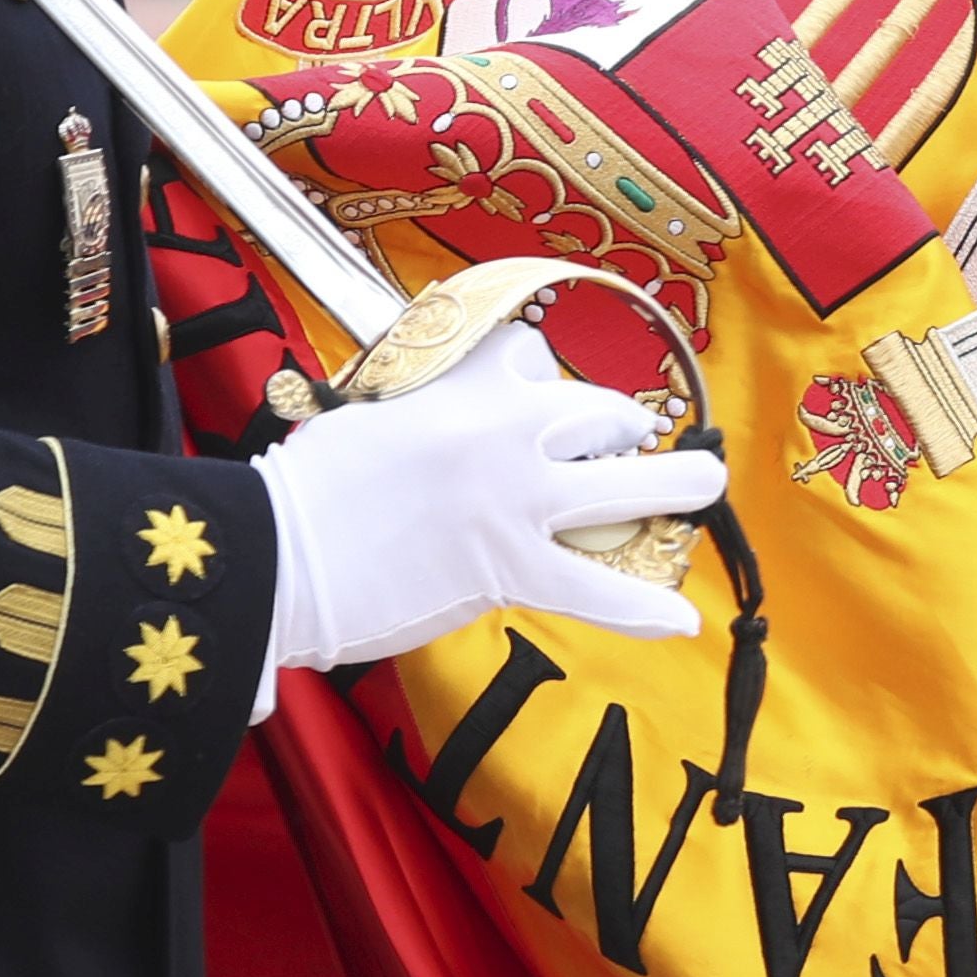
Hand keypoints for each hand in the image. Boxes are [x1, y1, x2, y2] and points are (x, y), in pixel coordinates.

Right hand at [256, 324, 731, 674]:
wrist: (274, 552)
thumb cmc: (303, 491)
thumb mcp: (367, 418)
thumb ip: (421, 417)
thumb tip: (437, 428)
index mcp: (459, 385)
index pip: (531, 355)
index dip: (545, 377)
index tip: (544, 394)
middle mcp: (503, 431)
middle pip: (600, 411)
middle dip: (623, 426)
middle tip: (627, 442)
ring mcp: (516, 500)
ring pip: (629, 486)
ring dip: (679, 486)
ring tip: (701, 489)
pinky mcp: (511, 567)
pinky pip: (598, 590)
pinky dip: (642, 610)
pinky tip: (680, 621)